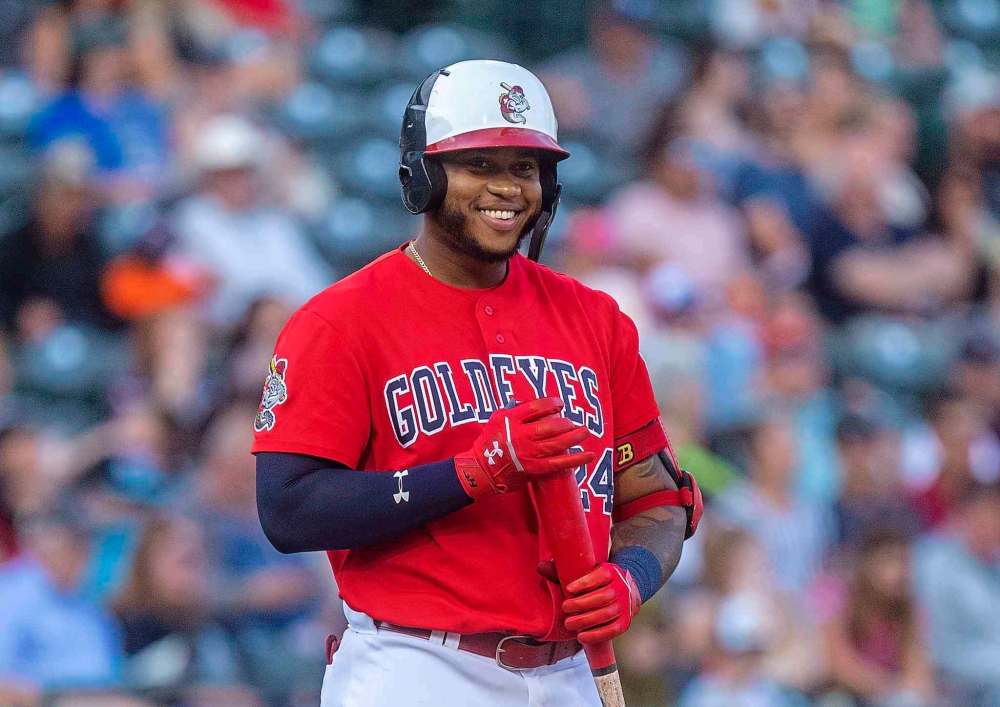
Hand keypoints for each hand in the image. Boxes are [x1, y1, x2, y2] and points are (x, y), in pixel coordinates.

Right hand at [454, 397, 593, 499]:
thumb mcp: (497, 418)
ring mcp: (528, 453)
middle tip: (573, 422)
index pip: (536, 407)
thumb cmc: (489, 442)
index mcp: (510, 419)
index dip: (552, 403)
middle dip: (566, 422)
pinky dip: (576, 459)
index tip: (560, 404)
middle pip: (551, 425)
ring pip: (557, 443)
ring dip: (574, 436)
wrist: (480, 470)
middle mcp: (520, 435)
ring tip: (584, 431)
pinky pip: (559, 463)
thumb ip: (515, 408)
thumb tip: (535, 403)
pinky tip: (588, 454)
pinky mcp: (533, 468)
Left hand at [539, 560, 640, 643]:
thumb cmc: (596, 580)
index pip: (599, 576)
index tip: (568, 589)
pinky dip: (597, 635)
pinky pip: (612, 630)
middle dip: (581, 604)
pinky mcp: (625, 622)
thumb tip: (540, 566)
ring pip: (606, 614)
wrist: (627, 589)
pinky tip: (581, 636)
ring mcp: (625, 605)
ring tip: (569, 624)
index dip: (584, 583)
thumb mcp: (583, 571)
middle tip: (565, 608)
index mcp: (610, 572)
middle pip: (602, 597)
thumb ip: (562, 570)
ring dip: (586, 621)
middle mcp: (620, 588)